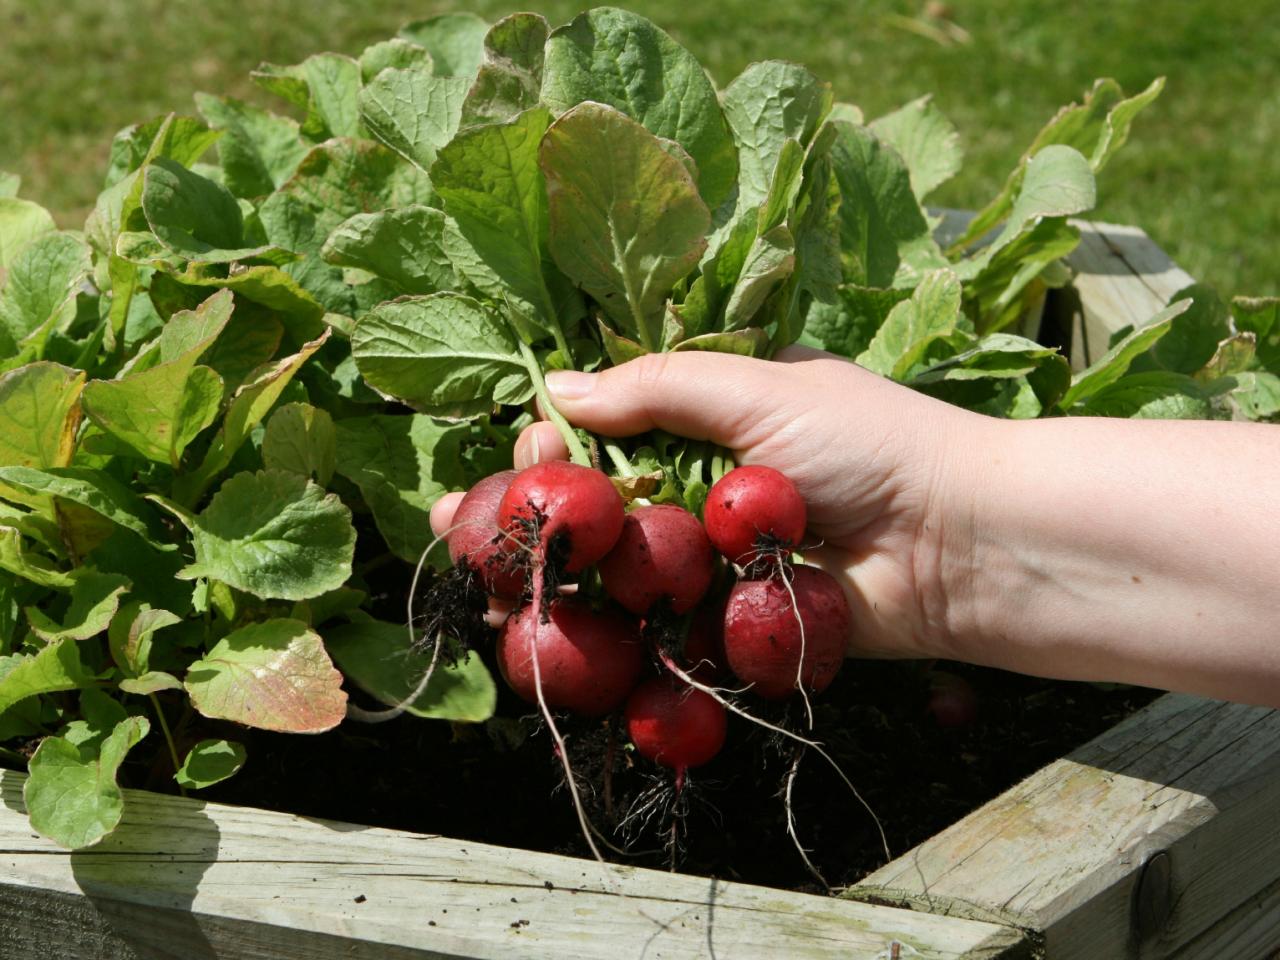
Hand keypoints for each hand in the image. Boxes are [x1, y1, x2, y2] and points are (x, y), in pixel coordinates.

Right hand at [431, 348, 987, 660]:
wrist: (960, 546)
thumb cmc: (870, 446)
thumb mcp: (761, 388)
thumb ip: (659, 389)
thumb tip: (555, 388)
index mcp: (709, 421)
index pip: (605, 430)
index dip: (555, 444)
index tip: (527, 455)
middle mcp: (700, 490)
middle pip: (594, 506)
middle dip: (530, 519)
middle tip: (459, 534)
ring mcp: (710, 561)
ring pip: (611, 572)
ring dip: (548, 581)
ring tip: (485, 593)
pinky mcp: (727, 621)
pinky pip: (655, 627)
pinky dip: (602, 634)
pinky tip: (540, 638)